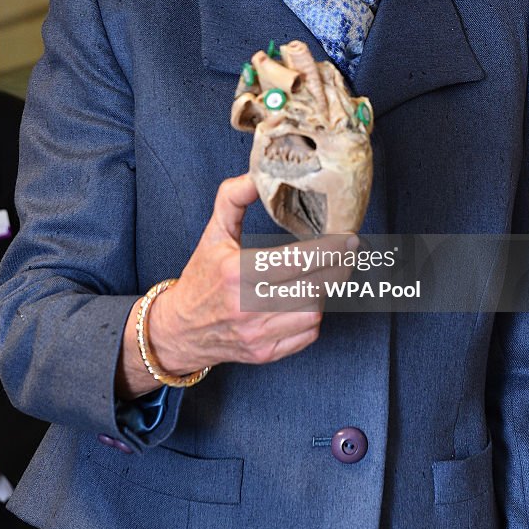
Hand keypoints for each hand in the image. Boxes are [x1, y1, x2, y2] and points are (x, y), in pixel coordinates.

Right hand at [117, 174, 354, 396]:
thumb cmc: (201, 276)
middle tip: (350, 251)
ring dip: (325, 291)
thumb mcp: (213, 233)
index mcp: (236, 273)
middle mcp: (247, 306)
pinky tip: (309, 298)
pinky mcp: (264, 353)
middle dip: (338, 267)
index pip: (296, 261)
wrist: (178, 329)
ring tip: (326, 273)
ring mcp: (257, 334)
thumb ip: (233, 198)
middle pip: (313, 287)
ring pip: (314, 311)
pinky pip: (307, 335)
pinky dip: (314, 316)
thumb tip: (257, 174)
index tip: (349, 238)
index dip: (329, 250)